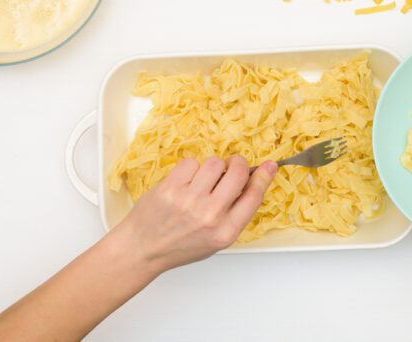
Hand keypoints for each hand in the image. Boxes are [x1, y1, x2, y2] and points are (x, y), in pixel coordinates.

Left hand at [114, 155, 277, 273]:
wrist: (142, 248)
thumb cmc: (181, 245)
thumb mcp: (216, 239)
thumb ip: (236, 213)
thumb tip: (255, 181)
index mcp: (225, 232)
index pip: (254, 196)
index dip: (264, 177)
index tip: (269, 166)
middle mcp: (209, 215)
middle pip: (238, 173)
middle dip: (238, 164)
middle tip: (232, 166)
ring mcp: (188, 200)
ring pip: (215, 163)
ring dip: (213, 166)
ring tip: (203, 179)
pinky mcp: (170, 187)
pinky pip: (191, 162)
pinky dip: (191, 168)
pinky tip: (186, 181)